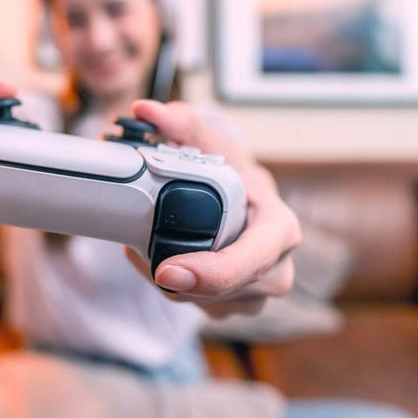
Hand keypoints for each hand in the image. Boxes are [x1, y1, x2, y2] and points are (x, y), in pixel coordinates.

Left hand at [125, 100, 300, 317]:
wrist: (239, 196)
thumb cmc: (230, 169)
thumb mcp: (211, 143)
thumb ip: (180, 122)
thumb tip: (145, 110)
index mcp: (281, 228)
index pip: (254, 260)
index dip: (212, 272)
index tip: (167, 270)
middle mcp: (278, 268)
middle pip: (226, 290)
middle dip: (178, 276)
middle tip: (136, 250)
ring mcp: (257, 293)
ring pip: (206, 303)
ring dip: (169, 282)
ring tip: (144, 248)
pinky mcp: (234, 306)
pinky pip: (197, 307)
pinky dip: (171, 287)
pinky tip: (156, 260)